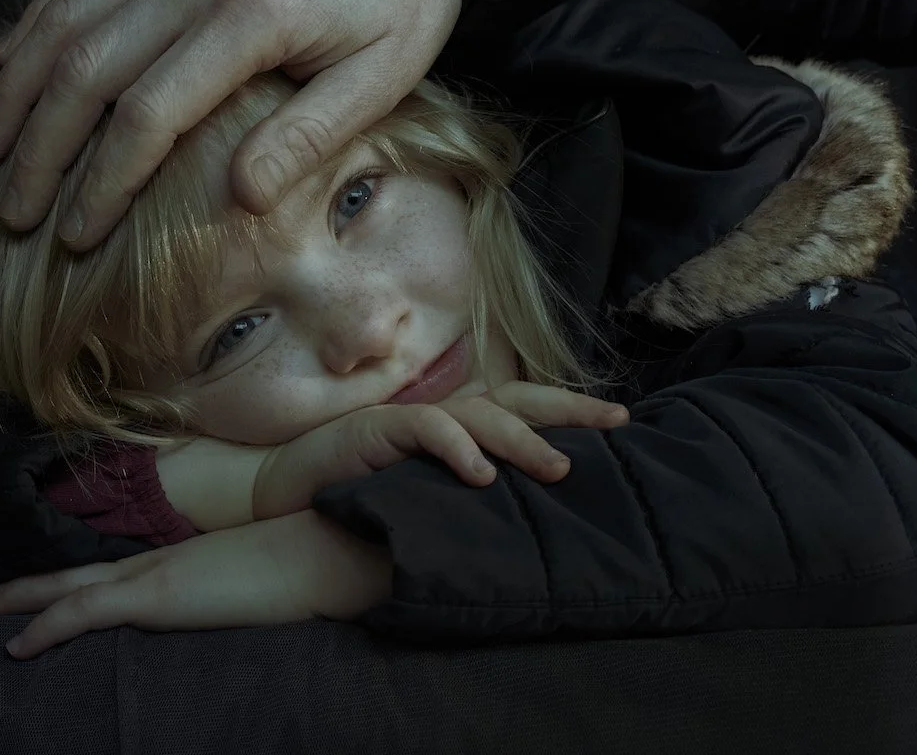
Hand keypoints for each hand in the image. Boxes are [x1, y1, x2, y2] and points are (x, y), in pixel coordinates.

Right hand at [0, 0, 461, 248]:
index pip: (149, 110)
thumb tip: (240, 199)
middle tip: (16, 212)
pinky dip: (35, 29)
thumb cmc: (400, 4)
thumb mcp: (383, 80)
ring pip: (65, 18)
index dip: (103, 180)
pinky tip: (10, 75)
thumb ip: (308, 137)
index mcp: (253, 13)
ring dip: (18, 90)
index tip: (76, 235)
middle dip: (42, 149)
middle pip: (85, 66)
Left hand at [0, 510, 391, 659]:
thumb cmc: (299, 570)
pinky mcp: (154, 595)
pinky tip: (15, 645)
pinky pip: (84, 611)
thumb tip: (223, 607)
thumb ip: (225, 594)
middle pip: (69, 571)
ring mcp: (150, 576)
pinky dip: (44, 626)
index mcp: (175, 562)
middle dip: (17, 583)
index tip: (38, 585)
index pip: (109, 572)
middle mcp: (152, 562)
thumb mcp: (250, 585)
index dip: (68, 578)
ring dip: (13, 598)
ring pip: (62, 586)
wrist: (319, 552)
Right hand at [252, 383, 629, 519]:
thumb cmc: (365, 496)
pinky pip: (426, 431)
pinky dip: (456, 450)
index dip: (572, 412)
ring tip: (557, 468)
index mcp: (461, 425)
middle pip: (515, 401)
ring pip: (479, 416)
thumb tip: (539, 515)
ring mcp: (413, 417)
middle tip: (617, 424)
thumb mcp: (432, 497)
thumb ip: (476, 495)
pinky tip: (481, 475)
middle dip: (568, 411)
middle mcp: (444, 413)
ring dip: (520, 441)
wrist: (293, 492)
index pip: (525, 409)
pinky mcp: (380, 428)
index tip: (623, 423)